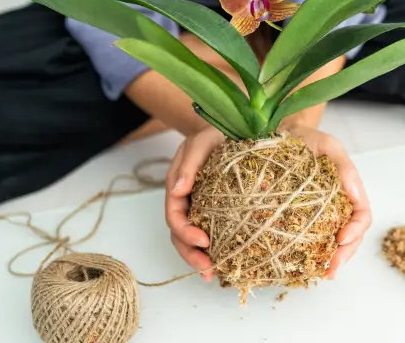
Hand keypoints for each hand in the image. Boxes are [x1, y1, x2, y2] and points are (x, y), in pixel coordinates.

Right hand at [165, 126, 224, 281]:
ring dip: (201, 259)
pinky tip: (226, 262)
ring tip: (214, 275)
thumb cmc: (212, 134)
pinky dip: (217, 249)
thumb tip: (178, 190)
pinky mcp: (217, 212)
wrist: (229, 130)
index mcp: (178, 188)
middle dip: (191, 255)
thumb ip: (188, 165)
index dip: (185, 232)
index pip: (175, 216)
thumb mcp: (200, 143)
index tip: (203, 241)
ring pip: (194, 239)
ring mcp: (200, 208)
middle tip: (208, 270)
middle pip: (181, 235)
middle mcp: (187, 202)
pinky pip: (213, 232)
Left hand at [280, 124, 371, 279]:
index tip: (341, 240)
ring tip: (320, 273)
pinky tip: (301, 263)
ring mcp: (321, 212)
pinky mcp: (301, 215)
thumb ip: (344, 167)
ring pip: (331, 241)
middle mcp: (339, 205)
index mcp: (350, 190)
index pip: (362, 217)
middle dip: (344, 255)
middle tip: (331, 270)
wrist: (284, 134)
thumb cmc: (310, 138)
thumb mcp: (329, 145)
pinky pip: (309, 236)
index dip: (355, 231)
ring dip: (328, 259)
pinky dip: (308, 251)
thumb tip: (356, 194)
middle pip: (350, 236)